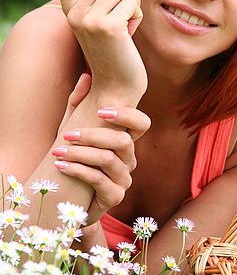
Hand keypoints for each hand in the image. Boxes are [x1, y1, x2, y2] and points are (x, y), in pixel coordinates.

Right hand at [46, 0, 148, 101]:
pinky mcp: (108, 27)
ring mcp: (89, 19)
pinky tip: (132, 34)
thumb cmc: (116, 52)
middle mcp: (74, 12)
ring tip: (129, 23)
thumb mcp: (103, 21)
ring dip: (134, 2)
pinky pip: (133, 3)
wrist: (118, 86)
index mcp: (69, 8)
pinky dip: (138, 15)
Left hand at [52, 106, 150, 224]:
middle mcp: (129, 160)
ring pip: (109, 160)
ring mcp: (124, 179)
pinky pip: (98, 180)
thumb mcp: (74, 130)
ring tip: (58, 151)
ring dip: (80, 154)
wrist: (67, 199)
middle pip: (124, 141)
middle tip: (68, 134)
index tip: (100, 111)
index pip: (141, 124)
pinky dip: (77, 170)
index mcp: (125, 142)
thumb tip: (86, 76)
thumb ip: (79, 104)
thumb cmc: (73, 160)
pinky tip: (60, 165)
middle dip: (94, 136)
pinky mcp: (114, 197)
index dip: (127, 115)